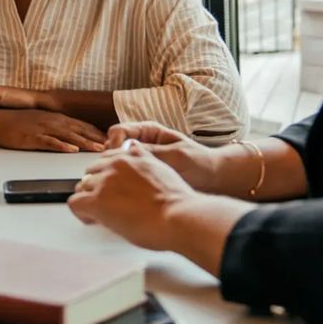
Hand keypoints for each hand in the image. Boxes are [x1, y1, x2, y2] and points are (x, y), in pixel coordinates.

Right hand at [0, 107, 104, 152]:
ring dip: (84, 142)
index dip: (96, 132)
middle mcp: (52, 121)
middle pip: (79, 129)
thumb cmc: (15, 122)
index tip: (110, 139)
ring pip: (68, 136)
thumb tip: (69, 138)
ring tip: (98, 149)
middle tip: (112, 145)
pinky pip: (50, 142)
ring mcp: (43, 129)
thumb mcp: (39, 122)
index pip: (81, 125)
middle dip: (96, 138)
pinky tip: (71, 150)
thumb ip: (54, 128)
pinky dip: (62, 145)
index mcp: (55, 118)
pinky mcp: (32, 137)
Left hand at [68, 144, 198, 249]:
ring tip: (100, 215)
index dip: (107, 175)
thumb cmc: (177, 203)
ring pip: (82, 187)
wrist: (178, 216)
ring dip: (89, 200)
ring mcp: (105, 181)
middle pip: (92, 172)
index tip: (111, 187)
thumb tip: (140, 174)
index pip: (108, 159)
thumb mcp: (163, 171)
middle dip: (96, 187)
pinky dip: (81, 213)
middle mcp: (116, 164)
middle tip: (105, 203)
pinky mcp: (97, 200)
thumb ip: (147, 166)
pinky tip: (92, 220)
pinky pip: (75, 203)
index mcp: (133, 155)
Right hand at [106, 122, 225, 192]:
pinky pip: (124, 177)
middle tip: (112, 174)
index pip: (119, 131)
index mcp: (148, 132)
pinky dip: (120, 183)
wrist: (213, 180)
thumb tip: (128, 149)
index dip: (114, 143)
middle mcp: (141, 144)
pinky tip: (123, 192)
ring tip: (116, 184)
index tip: (116, 157)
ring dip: (113, 172)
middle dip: (110, 160)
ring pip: (115, 163)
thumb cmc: (199, 163)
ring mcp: (140, 161)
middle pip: (113, 147)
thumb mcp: (176, 155)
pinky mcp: (141, 177)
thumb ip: (153, 151)